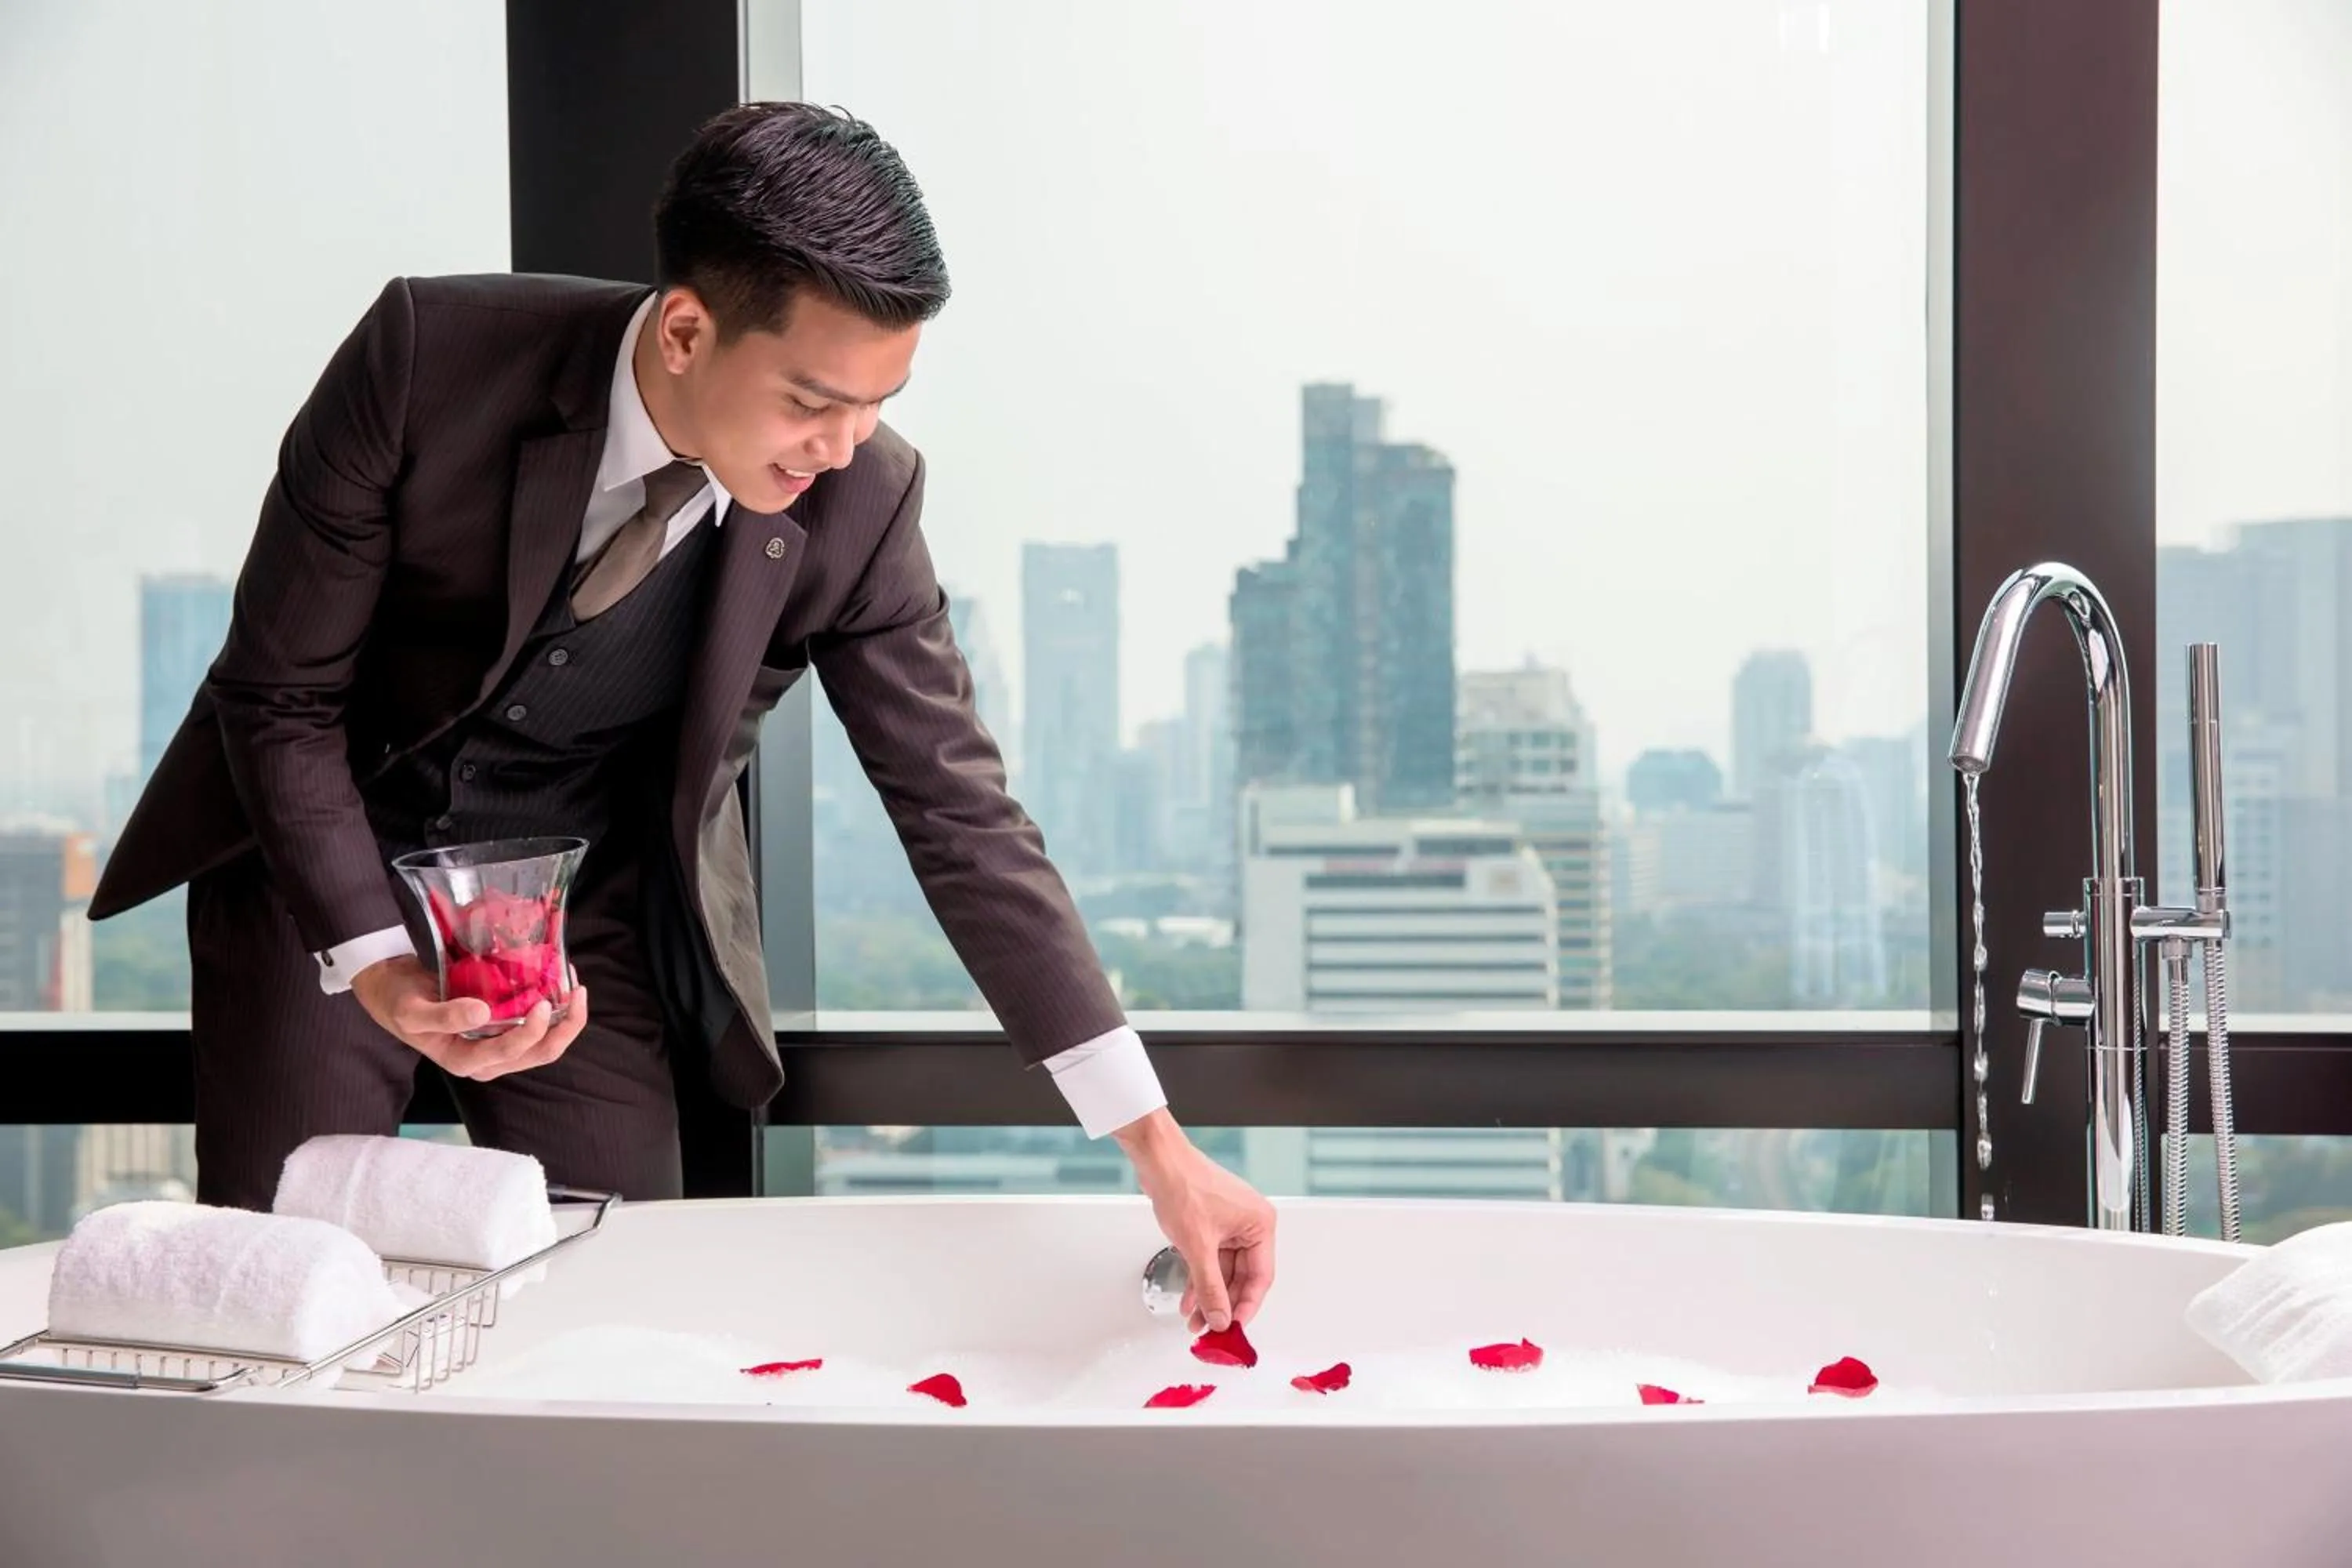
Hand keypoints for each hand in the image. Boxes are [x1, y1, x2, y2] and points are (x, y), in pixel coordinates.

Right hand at [349, 954, 588, 1081]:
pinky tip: (561, 983)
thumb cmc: (399, 1001)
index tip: (543, 1001)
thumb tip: (481, 1013)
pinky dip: (555, 1009)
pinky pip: (538, 1026)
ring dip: (567, 1018)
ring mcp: (498, 1045)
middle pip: (539, 1054)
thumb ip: (442, 1016)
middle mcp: (487, 1058)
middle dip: (566, 1027)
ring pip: (545, 1044)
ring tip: (576, 985)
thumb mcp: (411, 1011)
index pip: (510, 1053)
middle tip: (577, 990)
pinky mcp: (503, 1028)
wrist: (391, 989)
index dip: (532, 1031)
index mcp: (464, 1060)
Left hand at [1116, 1109, 1276, 1332]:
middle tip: (1211, 1330)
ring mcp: (1229, 1225)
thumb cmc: (1183, 1186)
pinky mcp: (1210, 1226)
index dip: (1246, 1306)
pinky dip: (1199, 1280)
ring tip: (1195, 1322)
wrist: (1157, 1161)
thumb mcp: (1198, 1247)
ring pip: (1223, 1272)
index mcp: (1260, 1224)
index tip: (1232, 1328)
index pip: (1260, 1277)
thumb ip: (1211, 1287)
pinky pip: (1209, 1261)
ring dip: (1208, 1297)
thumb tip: (1220, 1318)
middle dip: (1223, 1305)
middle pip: (1241, 1278)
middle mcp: (1249, 1225)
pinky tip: (1189, 1301)